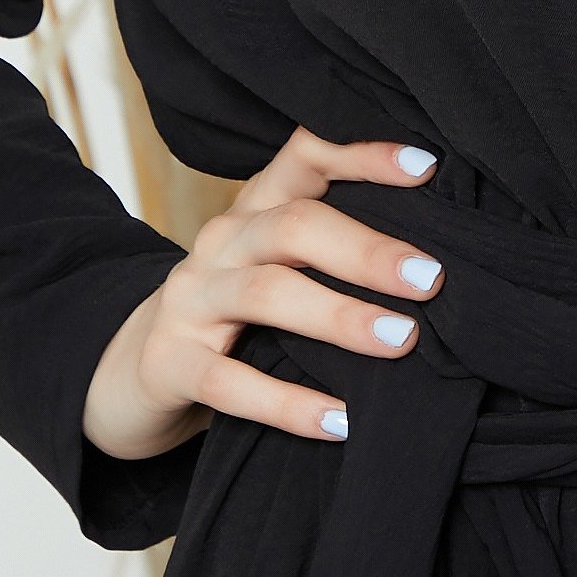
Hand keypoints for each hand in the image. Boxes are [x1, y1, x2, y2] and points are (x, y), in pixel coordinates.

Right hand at [82, 128, 445, 457]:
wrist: (135, 370)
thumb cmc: (236, 314)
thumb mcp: (277, 266)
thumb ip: (333, 252)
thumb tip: (440, 263)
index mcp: (255, 206)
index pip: (305, 154)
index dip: (362, 154)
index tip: (427, 166)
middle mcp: (221, 240)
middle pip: (292, 225)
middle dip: (366, 250)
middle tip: (430, 278)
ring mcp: (190, 299)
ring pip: (266, 293)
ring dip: (338, 316)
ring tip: (401, 341)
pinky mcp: (170, 362)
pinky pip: (230, 382)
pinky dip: (289, 403)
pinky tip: (340, 421)